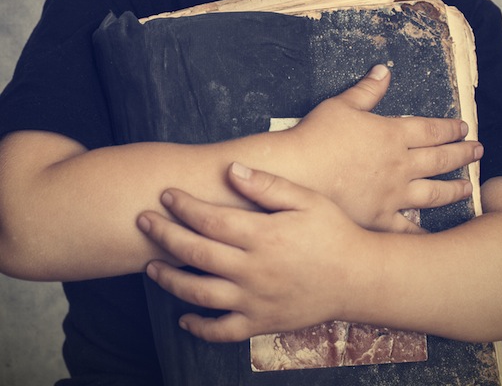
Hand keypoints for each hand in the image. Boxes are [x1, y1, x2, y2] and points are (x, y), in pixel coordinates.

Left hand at [138, 164, 371, 341]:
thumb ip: (267, 184)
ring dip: (170, 280)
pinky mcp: (262, 323)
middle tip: (143, 221)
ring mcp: (255, 300)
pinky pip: (222, 332)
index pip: (210, 218)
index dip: (183, 205)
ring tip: (150, 267)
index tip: (165, 194)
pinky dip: (199, 327)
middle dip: (164, 236)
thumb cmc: (333, 231)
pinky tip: (184, 317)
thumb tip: (230, 169)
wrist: (359, 278)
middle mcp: (253, 270)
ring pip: (200, 294)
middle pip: (196, 253)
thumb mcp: (306, 199)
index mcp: (263, 235)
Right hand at [292, 65, 481, 231]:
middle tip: (478, 152)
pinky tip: (433, 233)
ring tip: (468, 188)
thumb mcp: (342, 105)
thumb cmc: (316, 135)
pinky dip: (422, 230)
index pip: (430, 129)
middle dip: (462, 154)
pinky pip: (406, 228)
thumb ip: (367, 90)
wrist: (297, 173)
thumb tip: (384, 70)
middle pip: (439, 159)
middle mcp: (400, 165)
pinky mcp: (378, 218)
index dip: (449, 128)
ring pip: (432, 193)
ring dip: (454, 189)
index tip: (464, 127)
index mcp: (392, 134)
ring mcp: (392, 195)